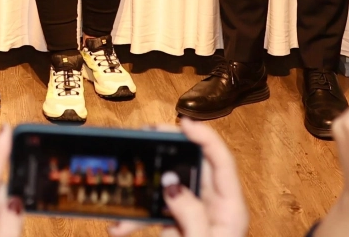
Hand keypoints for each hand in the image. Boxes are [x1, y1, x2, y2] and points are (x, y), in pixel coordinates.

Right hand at [107, 119, 247, 236]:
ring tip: (124, 182)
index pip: (220, 162)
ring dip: (144, 190)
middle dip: (166, 152)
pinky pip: (158, 215)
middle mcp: (215, 209)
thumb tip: (172, 184)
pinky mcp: (179, 231)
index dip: (204, 137)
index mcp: (229, 210)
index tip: (181, 122)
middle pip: (192, 168)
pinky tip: (119, 228)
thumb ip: (189, 215)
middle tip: (144, 136)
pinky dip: (138, 219)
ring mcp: (196, 219)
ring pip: (169, 190)